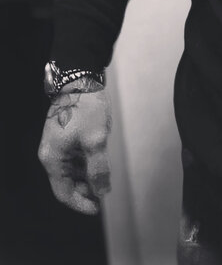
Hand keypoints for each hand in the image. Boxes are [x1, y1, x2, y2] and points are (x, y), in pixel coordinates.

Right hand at [38, 77, 111, 214]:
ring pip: (71, 169)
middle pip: (66, 182)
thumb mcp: (96, 140)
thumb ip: (98, 168)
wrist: (80, 78)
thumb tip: (102, 191)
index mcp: (53, 159)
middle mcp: (51, 153)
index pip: (63, 192)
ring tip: (104, 175)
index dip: (81, 203)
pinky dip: (85, 162)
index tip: (97, 207)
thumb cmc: (85, 107)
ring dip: (86, 176)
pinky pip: (74, 157)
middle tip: (104, 190)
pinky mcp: (65, 135)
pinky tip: (98, 160)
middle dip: (85, 189)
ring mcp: (58, 144)